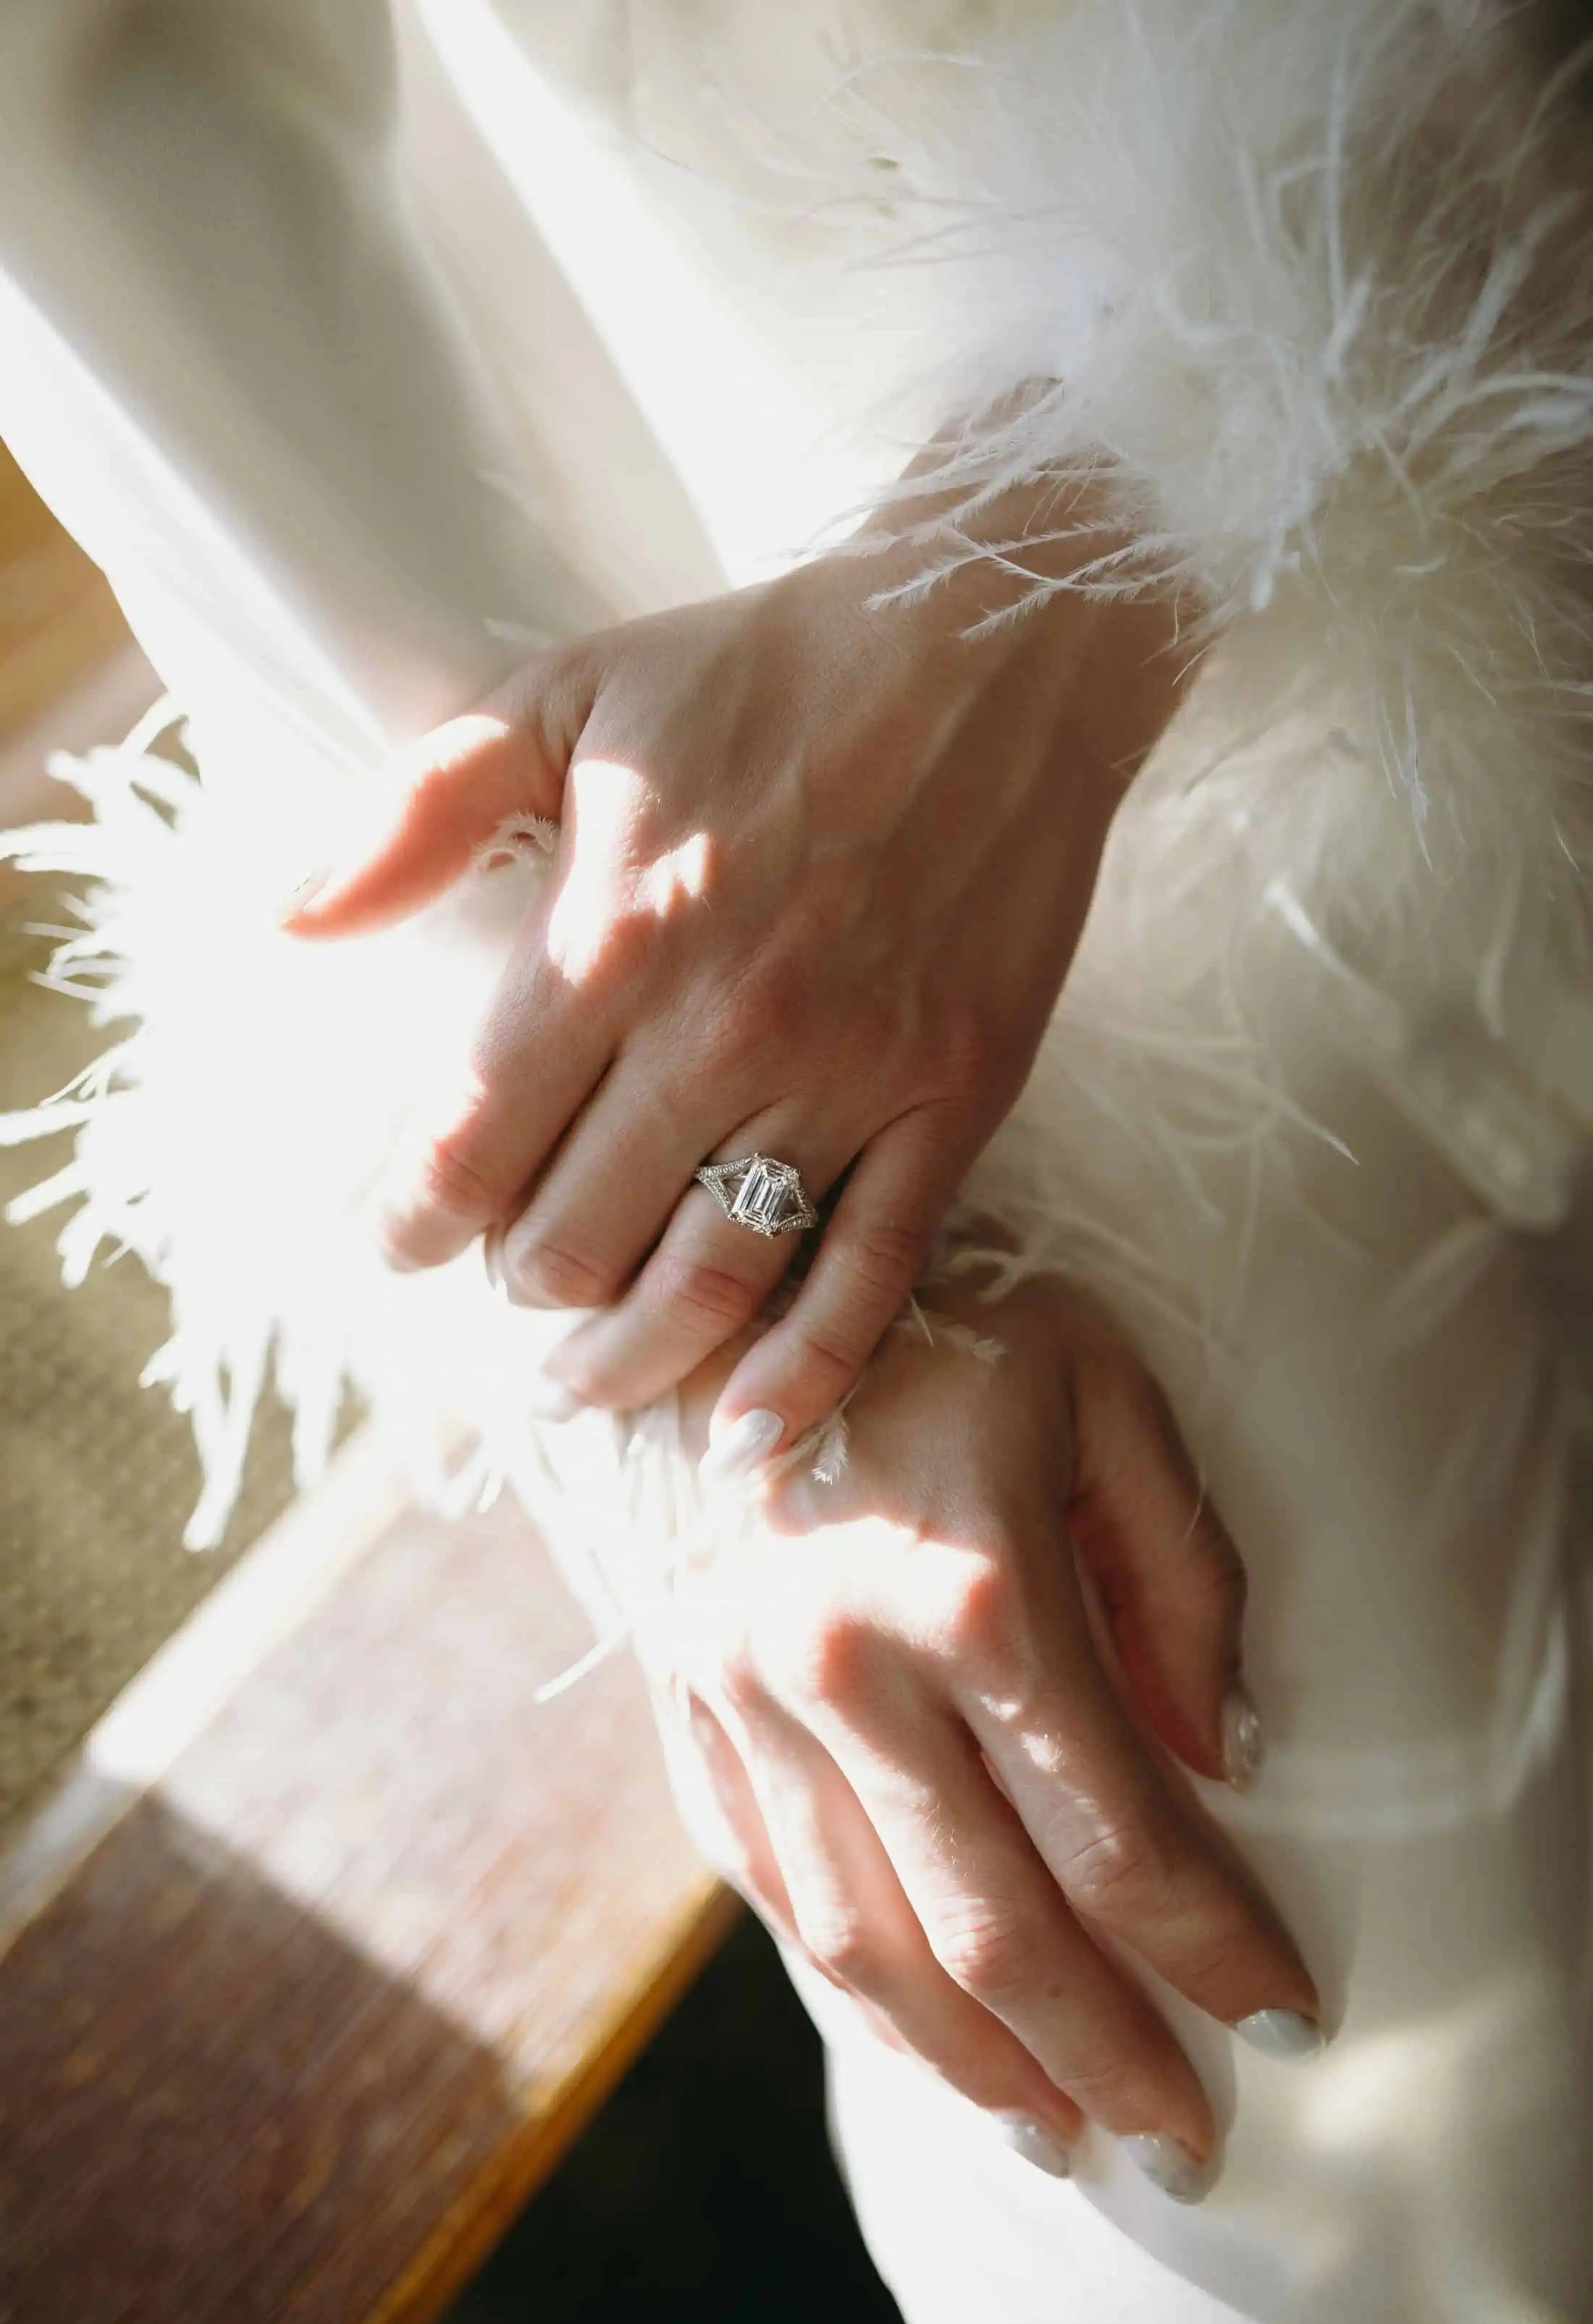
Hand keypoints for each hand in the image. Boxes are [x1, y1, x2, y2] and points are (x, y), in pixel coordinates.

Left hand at [283, 474, 1189, 1457]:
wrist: (994, 640)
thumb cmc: (761, 666)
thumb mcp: (560, 692)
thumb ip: (416, 813)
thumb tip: (287, 920)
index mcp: (612, 933)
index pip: (472, 1142)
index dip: (410, 1222)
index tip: (395, 1244)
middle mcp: (724, 1025)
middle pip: (579, 1240)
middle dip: (518, 1286)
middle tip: (507, 1281)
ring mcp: (851, 1072)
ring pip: (710, 1282)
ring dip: (626, 1363)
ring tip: (583, 1384)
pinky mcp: (955, 1097)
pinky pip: (876, 1273)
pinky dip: (806, 1373)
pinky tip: (745, 1435)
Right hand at [646, 1271, 1320, 2197]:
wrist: (743, 1268)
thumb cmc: (959, 1326)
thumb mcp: (1110, 1398)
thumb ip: (1183, 1581)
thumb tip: (1224, 1759)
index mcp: (978, 1587)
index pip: (1120, 1836)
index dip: (1212, 1947)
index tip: (1282, 2022)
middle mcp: (846, 1664)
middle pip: (993, 1926)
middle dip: (1103, 2053)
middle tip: (1179, 2139)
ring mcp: (744, 1690)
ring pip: (861, 1940)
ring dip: (967, 2060)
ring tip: (1055, 2131)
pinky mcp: (682, 1696)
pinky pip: (761, 1879)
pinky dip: (843, 1979)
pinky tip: (916, 2031)